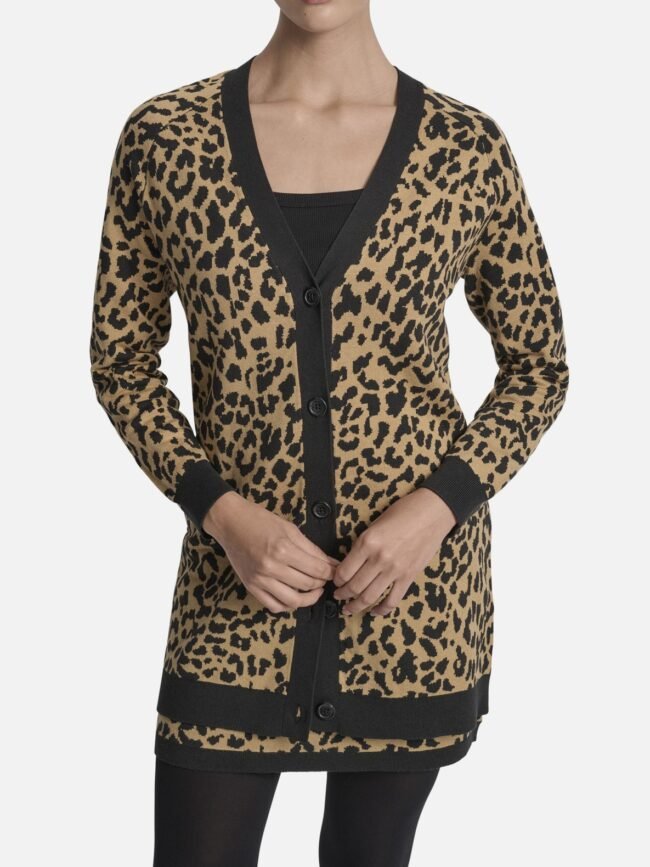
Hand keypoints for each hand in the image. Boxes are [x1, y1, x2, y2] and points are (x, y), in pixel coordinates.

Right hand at [203, 492, 338, 612]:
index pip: (317, 569)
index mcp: (283, 549)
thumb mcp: (290, 529)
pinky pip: (273, 605)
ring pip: (293, 601)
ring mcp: (260, 580)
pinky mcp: (251, 586)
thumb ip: (312, 549)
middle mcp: (271, 567)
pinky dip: (287, 605)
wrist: (230, 523)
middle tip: (325, 579)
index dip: (331, 572)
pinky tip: (294, 597)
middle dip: (322, 583)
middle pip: (307, 585)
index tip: (335, 571)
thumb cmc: (260, 521)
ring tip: (314, 591)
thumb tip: (331, 563)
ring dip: (308, 599)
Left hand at [332, 489, 456, 616]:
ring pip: (370, 597)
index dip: (336, 580)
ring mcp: (395, 570)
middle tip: (338, 596)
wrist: (433, 513)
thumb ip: (362, 545)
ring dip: (356, 606)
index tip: (335, 582)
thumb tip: (349, 563)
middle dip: (342, 595)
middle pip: (354, 587)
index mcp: (367, 542)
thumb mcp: (375, 524)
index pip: (344, 571)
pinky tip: (374, 611)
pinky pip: (392, 600)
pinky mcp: (409, 577)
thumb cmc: (404, 512)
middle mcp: (379, 558)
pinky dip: (381, 610)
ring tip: (349, 608)